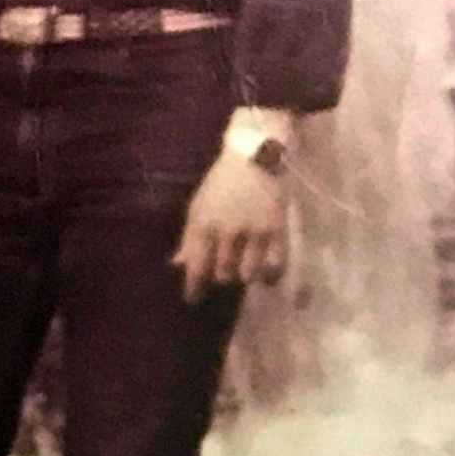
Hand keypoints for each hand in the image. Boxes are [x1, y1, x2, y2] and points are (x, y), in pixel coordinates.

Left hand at [173, 148, 289, 301]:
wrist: (255, 154)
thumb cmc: (222, 181)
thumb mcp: (199, 205)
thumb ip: (190, 237)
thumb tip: (176, 264)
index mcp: (203, 223)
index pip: (196, 266)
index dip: (194, 288)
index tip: (193, 301)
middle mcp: (227, 232)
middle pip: (222, 274)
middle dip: (221, 276)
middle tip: (223, 272)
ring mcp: (254, 232)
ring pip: (247, 274)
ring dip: (244, 275)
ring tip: (244, 268)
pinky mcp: (277, 230)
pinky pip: (275, 266)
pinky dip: (269, 274)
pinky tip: (266, 273)